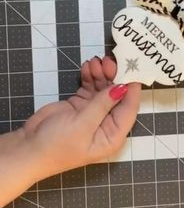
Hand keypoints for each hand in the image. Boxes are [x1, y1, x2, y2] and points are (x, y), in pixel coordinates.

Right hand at [23, 57, 140, 177]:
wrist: (28, 147)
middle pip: (117, 95)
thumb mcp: (82, 125)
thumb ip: (103, 104)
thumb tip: (123, 87)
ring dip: (101, 73)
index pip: (129, 108)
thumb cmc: (56, 145)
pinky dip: (90, 76)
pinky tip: (87, 67)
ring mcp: (93, 112)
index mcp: (113, 135)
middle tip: (108, 60)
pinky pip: (90, 86)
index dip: (132, 88)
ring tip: (94, 62)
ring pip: (104, 88)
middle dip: (114, 76)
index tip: (132, 68)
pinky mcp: (81, 104)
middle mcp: (106, 123)